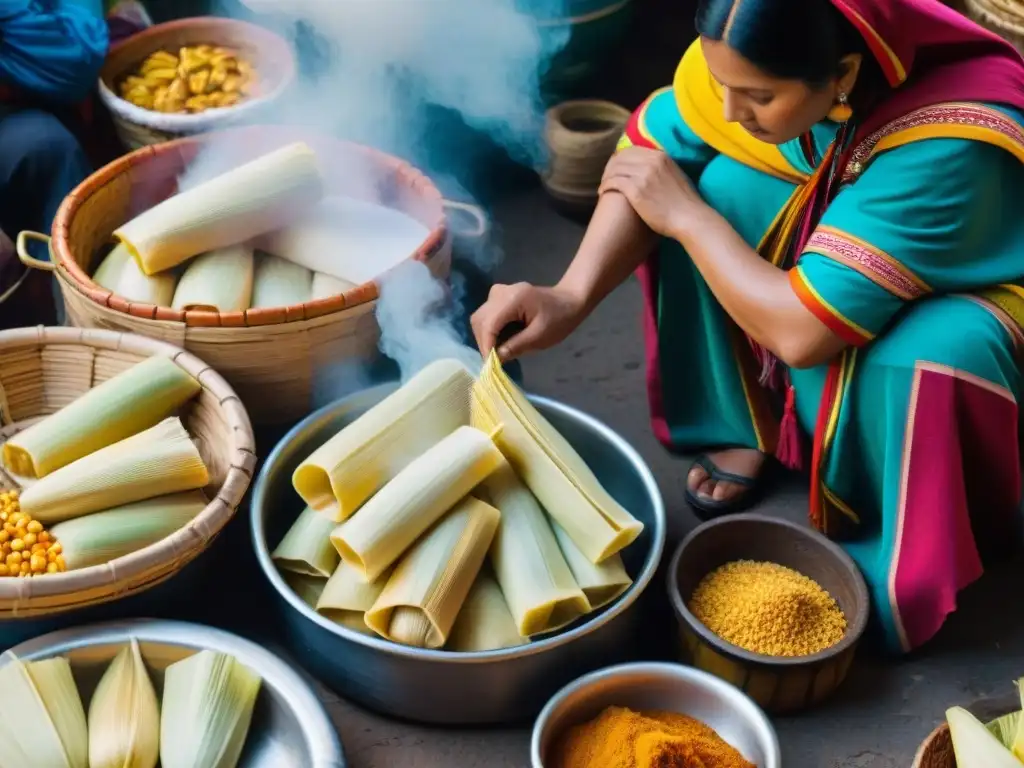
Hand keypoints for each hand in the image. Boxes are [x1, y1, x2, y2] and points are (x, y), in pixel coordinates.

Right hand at [471, 282, 588, 360]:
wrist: (568, 300)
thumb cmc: (559, 318)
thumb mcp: (540, 336)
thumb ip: (516, 346)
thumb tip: (495, 359)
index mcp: (513, 298)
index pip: (489, 324)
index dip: (486, 345)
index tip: (489, 365)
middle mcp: (500, 292)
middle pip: (480, 320)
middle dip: (484, 343)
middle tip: (493, 362)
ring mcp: (497, 292)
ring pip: (480, 318)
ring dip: (485, 338)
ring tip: (497, 353)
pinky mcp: (498, 296)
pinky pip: (486, 316)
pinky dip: (489, 331)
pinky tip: (499, 341)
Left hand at [598, 147, 702, 237]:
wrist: (689, 218)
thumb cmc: (685, 204)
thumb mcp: (676, 176)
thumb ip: (663, 169)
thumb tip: (653, 172)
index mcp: (661, 156)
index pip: (632, 150)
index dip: (621, 158)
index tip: (616, 167)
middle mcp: (651, 161)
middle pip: (621, 157)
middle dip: (611, 166)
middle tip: (606, 177)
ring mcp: (642, 175)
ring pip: (615, 169)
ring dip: (606, 177)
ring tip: (603, 186)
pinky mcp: (635, 190)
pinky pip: (613, 182)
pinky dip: (605, 186)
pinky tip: (603, 193)